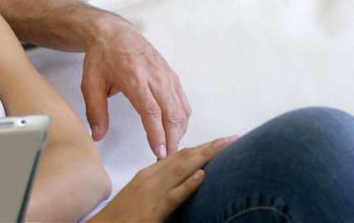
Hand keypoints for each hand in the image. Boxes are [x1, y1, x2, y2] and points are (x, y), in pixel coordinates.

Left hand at [81, 12, 190, 157]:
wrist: (113, 32)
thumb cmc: (101, 58)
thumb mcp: (90, 83)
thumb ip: (95, 111)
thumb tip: (98, 136)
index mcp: (134, 78)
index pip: (151, 111)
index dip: (157, 134)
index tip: (159, 152)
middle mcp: (154, 75)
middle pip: (171, 112)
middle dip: (172, 138)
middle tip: (166, 158)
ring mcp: (165, 74)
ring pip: (181, 108)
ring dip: (179, 130)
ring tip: (170, 148)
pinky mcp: (171, 74)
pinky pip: (182, 99)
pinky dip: (182, 118)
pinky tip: (176, 130)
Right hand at [88, 136, 235, 222]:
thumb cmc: (120, 217)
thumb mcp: (140, 196)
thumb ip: (157, 187)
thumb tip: (178, 182)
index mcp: (148, 175)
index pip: (179, 156)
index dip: (201, 147)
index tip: (220, 141)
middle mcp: (150, 179)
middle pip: (184, 158)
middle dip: (209, 147)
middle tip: (232, 138)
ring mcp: (151, 194)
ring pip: (181, 170)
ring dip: (205, 157)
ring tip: (225, 147)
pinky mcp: (152, 212)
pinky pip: (172, 196)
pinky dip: (188, 185)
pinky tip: (202, 176)